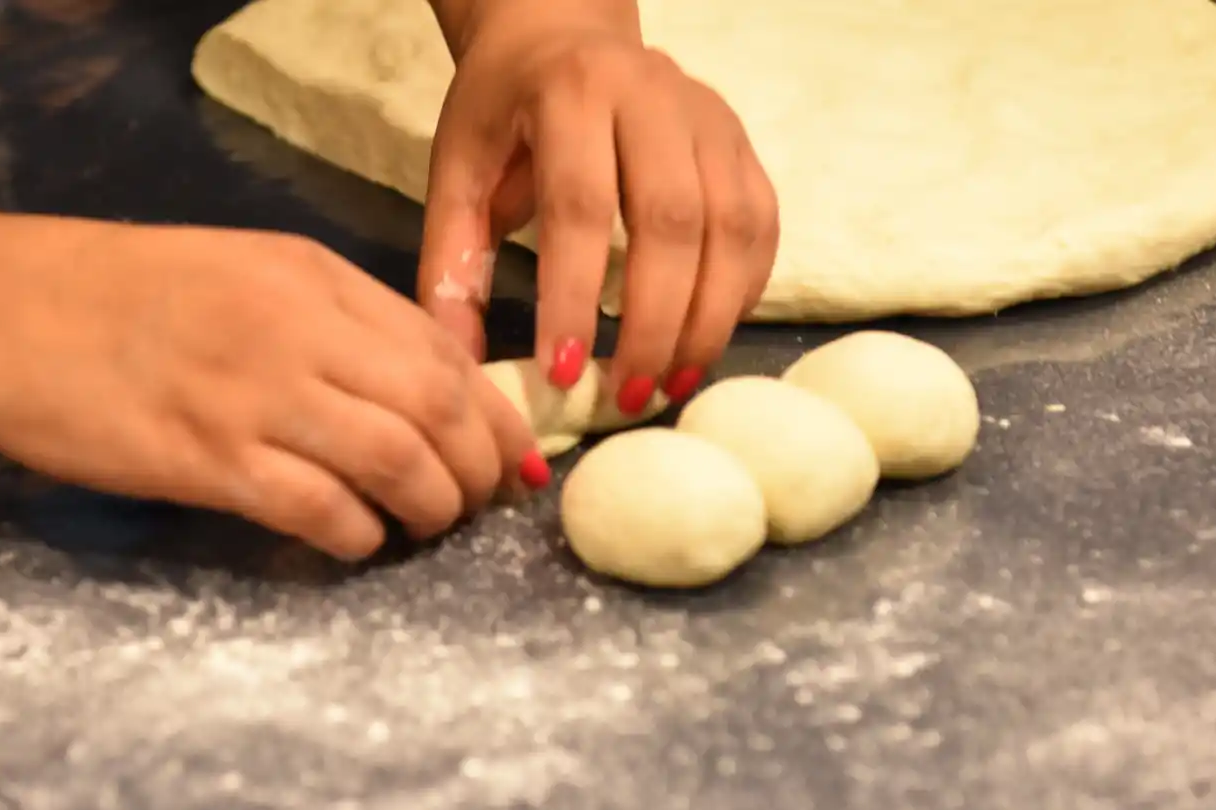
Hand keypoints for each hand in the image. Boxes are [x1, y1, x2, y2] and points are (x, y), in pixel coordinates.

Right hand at [0, 213, 547, 559]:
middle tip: (484, 503)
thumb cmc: (127, 291)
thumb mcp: (251, 273)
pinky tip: (359, 541)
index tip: (518, 457)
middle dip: (482, 465)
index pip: (444, 349)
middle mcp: (300, 327)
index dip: (497, 414)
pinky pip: (319, 508)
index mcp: (316, 277)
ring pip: (396, 458)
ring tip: (432, 525)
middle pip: (438, 404)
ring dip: (434, 505)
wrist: (4, 308)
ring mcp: (255, 393)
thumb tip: (428, 389)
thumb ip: (339, 321)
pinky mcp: (207, 457)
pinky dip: (359, 534)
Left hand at [417, 3, 778, 414]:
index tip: (563, 374)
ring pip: (732, 227)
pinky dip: (741, 291)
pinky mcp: (742, 143)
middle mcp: (654, 95)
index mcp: (571, 94)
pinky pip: (762, 225)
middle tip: (630, 395)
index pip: (581, 206)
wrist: (562, 32)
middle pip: (673, 220)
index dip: (574, 297)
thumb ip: (454, 263)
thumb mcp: (458, 172)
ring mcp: (710, 118)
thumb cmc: (505, 112)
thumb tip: (462, 366)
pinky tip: (707, 337)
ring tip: (673, 383)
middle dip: (656, 322)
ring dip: (708, 319)